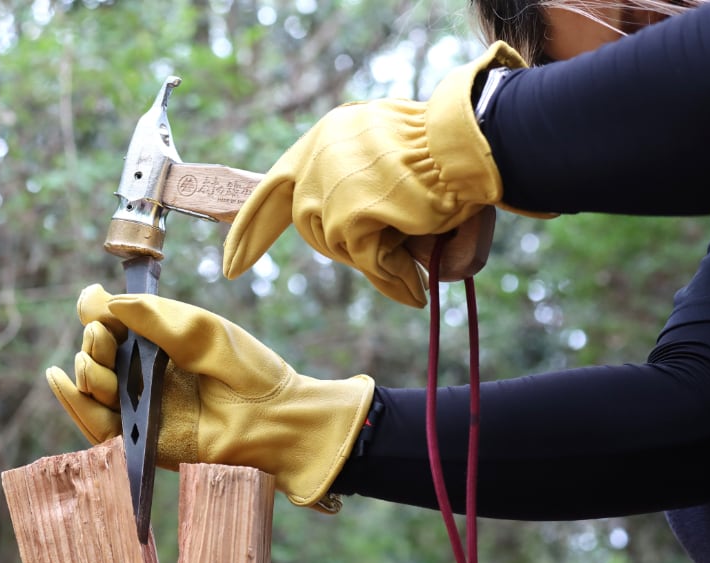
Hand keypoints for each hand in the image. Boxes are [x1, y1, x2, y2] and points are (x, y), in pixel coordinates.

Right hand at [46, 284, 374, 509]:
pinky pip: (96, 424)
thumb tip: (102, 301)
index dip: (95, 311)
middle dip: (92, 341)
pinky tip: (60, 378)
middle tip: (105, 338)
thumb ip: (151, 316)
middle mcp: (144, 372)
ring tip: (99, 362)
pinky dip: (74, 403)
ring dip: (86, 370)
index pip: (112, 321)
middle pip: (95, 351)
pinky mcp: (139, 438)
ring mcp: (140, 405)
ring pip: (90, 385)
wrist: (274, 418)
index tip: (94, 303)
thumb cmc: (247, 370)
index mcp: (159, 340)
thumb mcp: (199, 331)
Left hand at [222, 42, 529, 306]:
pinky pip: (363, 258)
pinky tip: (421, 266)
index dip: (250, 231)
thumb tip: (403, 279)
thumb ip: (381, 216)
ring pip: (338, 243)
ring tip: (426, 230)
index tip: (231, 266)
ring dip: (381, 252)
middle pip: (309, 225)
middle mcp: (316, 155)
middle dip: (348, 245)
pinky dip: (393, 273)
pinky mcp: (344, 210)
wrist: (478, 140)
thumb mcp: (402, 181)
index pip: (270, 190)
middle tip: (401, 237)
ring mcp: (325, 183)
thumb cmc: (454, 159)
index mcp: (326, 137)